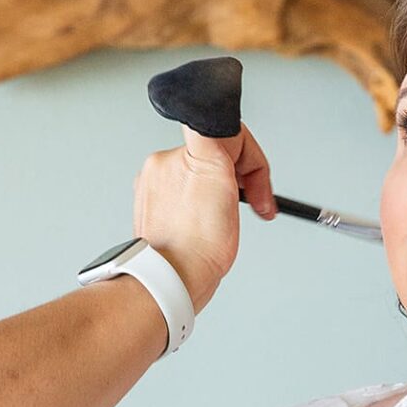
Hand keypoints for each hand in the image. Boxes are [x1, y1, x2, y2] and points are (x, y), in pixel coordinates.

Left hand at [133, 122, 275, 314]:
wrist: (171, 280)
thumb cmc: (197, 247)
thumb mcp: (220, 180)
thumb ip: (221, 145)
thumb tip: (224, 126)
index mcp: (183, 153)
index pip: (228, 132)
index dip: (250, 158)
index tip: (254, 181)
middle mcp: (164, 164)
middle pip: (217, 158)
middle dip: (237, 182)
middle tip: (247, 208)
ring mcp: (155, 186)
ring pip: (203, 179)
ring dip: (219, 198)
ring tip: (219, 223)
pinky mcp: (152, 206)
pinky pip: (187, 198)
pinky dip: (201, 212)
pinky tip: (205, 229)